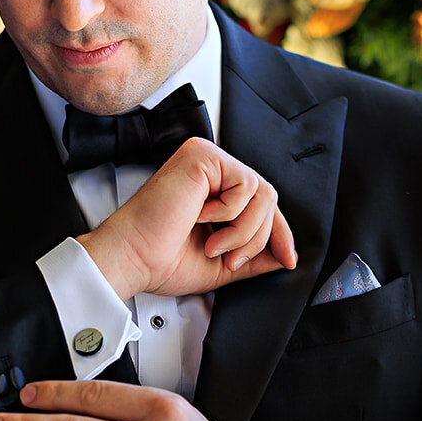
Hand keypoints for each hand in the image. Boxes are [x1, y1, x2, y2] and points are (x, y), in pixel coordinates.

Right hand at [78, 137, 295, 300]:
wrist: (134, 258)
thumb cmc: (161, 259)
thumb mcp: (222, 264)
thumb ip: (255, 256)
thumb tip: (285, 254)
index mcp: (213, 190)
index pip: (261, 204)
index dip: (278, 232)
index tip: (287, 258)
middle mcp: (211, 170)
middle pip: (268, 197)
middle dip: (257, 238)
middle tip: (229, 259)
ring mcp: (206, 159)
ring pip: (263, 192)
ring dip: (243, 231)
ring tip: (212, 244)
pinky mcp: (202, 156)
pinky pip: (246, 185)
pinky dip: (230, 214)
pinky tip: (200, 218)